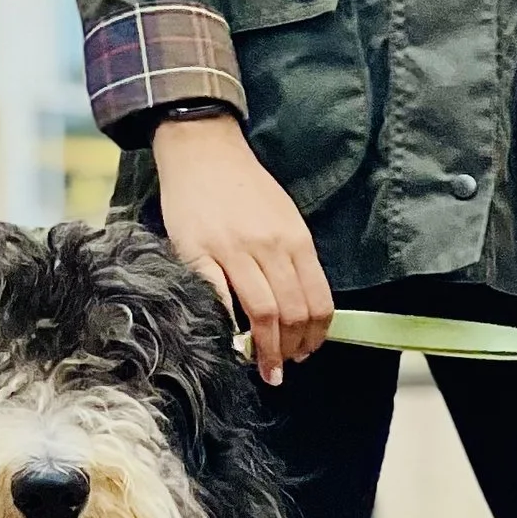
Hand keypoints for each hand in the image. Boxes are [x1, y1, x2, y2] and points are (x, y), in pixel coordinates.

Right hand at [151, 113, 334, 383]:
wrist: (202, 150)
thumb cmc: (243, 187)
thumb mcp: (283, 218)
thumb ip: (293, 259)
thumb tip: (301, 308)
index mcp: (295, 240)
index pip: (317, 301)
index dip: (315, 336)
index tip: (307, 352)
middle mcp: (271, 246)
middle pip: (293, 313)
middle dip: (291, 350)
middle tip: (283, 367)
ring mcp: (234, 250)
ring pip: (264, 313)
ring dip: (267, 350)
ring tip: (264, 367)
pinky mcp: (198, 252)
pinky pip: (220, 298)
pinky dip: (229, 327)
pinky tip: (230, 343)